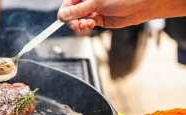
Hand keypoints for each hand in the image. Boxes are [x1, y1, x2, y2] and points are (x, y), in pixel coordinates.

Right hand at [57, 0, 185, 30]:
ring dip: (80, 24)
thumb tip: (63, 15)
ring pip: (79, 20)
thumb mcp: (96, 2)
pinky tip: (91, 24)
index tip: (63, 19)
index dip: (64, 12)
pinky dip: (86, 26)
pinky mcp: (98, 19)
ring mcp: (92, 11)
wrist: (138, 6)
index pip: (68, 4)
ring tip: (86, 24)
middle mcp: (87, 2)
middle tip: (76, 25)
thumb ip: (78, 10)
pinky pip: (86, 24)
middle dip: (73, 20)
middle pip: (72, 13)